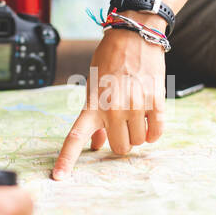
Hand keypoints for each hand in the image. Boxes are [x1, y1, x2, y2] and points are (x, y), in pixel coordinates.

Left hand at [52, 26, 166, 179]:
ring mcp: (135, 106)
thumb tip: (97, 145)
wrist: (134, 36)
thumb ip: (94, 116)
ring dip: (139, 134)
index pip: (75, 137)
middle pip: (119, 148)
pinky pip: (156, 132)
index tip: (58, 178)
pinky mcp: (155, 101)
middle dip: (122, 141)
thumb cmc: (110, 61)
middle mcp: (112, 109)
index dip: (66, 160)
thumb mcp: (94, 86)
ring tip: (137, 116)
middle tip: (123, 126)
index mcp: (92, 105)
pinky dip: (154, 132)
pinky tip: (151, 122)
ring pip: (139, 141)